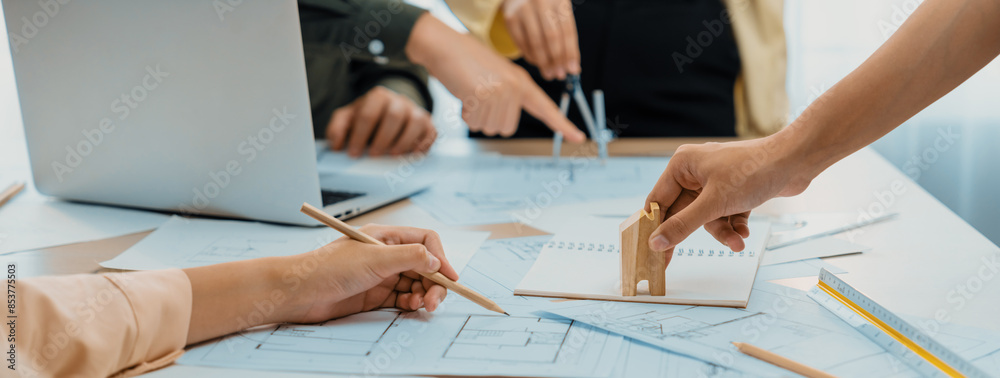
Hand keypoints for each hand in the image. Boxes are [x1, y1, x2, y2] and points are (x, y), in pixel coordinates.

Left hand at [184, 224, 459, 343]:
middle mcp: (386, 254)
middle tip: (435, 301)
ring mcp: (381, 275)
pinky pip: (403, 298)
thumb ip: (409, 257)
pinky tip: (410, 308)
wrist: (299, 292)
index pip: (425, 241)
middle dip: (434, 282)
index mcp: (387, 237)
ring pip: (415, 284)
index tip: (449, 278)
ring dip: (424, 294)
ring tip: (422, 306)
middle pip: (424, 265)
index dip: (440, 258)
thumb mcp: (374, 259)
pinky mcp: (375, 295)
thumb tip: (436, 261)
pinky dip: (411, 303)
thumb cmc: (329, 268)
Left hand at [326, 86, 435, 157]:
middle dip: (383, 138)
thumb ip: (337, 128)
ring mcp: (415, 111)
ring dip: (404, 141)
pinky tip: (412, 155)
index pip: (368, 114)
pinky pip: (430, 132)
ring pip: (415, 122)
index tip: (354, 153)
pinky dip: (423, 145)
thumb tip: (336, 145)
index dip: (360, 136)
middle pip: (393, 116)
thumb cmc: (368, 117)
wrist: (390, 110)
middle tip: (374, 156)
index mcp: (377, 97)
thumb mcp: (348, 118)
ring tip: (393, 156)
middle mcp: (399, 100)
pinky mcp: (428, 123)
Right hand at [405, 13, 584, 140]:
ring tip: (470, 93)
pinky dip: (465, 113)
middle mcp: (514, 87)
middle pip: (506, 128)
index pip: (545, 107)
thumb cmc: (466, 62)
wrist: (444, 46)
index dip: (562, 124)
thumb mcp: (495, 76)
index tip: (578, 137)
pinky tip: (463, 93)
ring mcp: (500, 91)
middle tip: (478, 96)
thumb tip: (504, 124)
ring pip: (489, 127)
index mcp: (521, 82)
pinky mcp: (482, 96)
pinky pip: (473, 122)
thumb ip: (507, 96)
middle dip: (488, 119)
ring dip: (475, 116)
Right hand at [502, 0, 579, 80]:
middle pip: (551, 36)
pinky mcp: (510, 19)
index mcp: (559, 0)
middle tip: (559, 75)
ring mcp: (524, 9)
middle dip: (556, 60)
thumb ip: (566, 39)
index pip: (567, 30)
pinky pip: (522, 44)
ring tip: (549, 73)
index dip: (570, 52)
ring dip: (543, 62)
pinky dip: (531, 57)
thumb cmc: (546, 10)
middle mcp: (541, 2)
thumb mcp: (559, 16)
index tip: (572, 70)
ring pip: (535, 42)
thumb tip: (572, 68)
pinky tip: (537, 63)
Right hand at [644, 135, 813, 256]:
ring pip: (707, 216)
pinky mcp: (733, 189)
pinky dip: (733, 224)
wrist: (795, 161)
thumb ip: (683, 225)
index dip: (655, 227)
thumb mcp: (714, 203)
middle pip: (684, 212)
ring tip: (737, 241)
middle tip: (679, 260)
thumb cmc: (753, 171)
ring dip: (722, 230)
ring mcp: (716, 180)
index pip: (658, 201)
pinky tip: (744, 230)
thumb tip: (656, 243)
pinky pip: (724, 213)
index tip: (652, 252)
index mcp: (682, 165)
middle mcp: (696, 171)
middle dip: (699, 232)